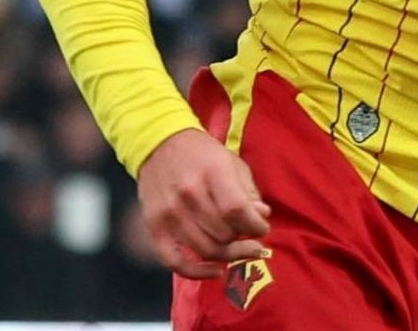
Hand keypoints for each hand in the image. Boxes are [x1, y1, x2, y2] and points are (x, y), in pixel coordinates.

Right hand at [137, 128, 272, 277]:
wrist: (159, 145)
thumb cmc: (203, 154)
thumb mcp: (232, 163)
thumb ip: (248, 191)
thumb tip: (262, 217)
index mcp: (212, 173)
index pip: (236, 210)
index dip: (255, 226)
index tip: (262, 229)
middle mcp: (188, 195)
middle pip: (222, 233)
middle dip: (243, 239)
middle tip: (249, 236)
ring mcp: (169, 213)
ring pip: (205, 249)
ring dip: (228, 253)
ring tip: (237, 247)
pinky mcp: (154, 227)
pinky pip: (174, 261)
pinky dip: (196, 272)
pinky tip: (216, 271)